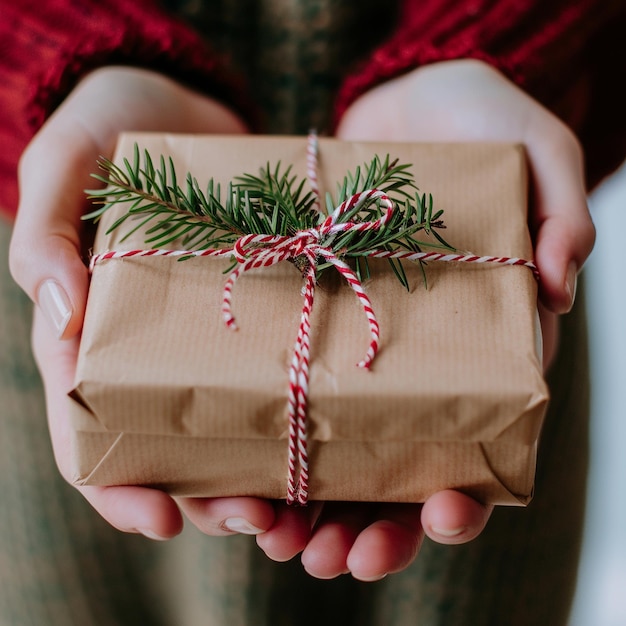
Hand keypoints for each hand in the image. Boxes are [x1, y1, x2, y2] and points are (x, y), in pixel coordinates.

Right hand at [8, 67, 283, 539]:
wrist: (185, 107)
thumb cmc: (111, 129)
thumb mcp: (65, 166)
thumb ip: (47, 233)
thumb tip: (62, 315)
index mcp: (95, 336)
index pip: (90, 431)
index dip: (118, 485)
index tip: (162, 519)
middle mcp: (155, 349)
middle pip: (173, 447)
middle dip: (210, 496)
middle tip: (260, 520)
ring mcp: (214, 335)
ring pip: (233, 426)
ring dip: (264, 473)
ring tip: (303, 504)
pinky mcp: (263, 311)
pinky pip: (280, 370)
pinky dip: (302, 409)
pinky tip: (336, 433)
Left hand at [307, 58, 593, 579]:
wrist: (403, 110)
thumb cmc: (479, 125)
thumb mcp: (537, 151)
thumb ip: (561, 208)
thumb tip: (561, 277)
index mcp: (486, 346)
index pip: (482, 439)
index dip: (466, 489)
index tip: (445, 515)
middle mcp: (423, 362)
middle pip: (402, 467)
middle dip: (375, 523)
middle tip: (337, 561)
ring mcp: (363, 348)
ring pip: (339, 450)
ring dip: (311, 505)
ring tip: (280, 542)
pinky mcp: (312, 323)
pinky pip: (290, 390)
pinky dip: (268, 439)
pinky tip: (241, 473)